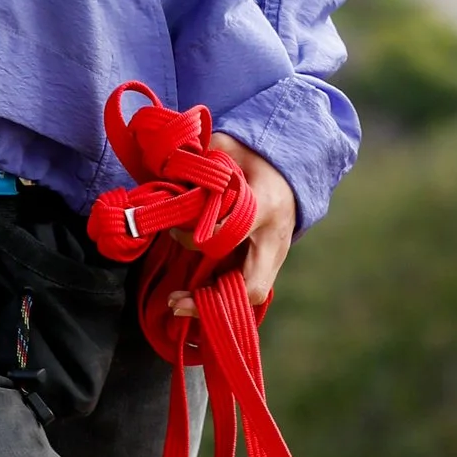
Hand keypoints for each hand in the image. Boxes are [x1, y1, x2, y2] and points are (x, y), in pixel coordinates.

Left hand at [167, 142, 297, 329]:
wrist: (289, 172)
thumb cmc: (253, 160)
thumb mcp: (229, 149)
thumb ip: (201, 159)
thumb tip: (167, 171)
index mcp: (266, 204)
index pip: (235, 231)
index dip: (200, 239)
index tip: (174, 233)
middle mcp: (275, 239)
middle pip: (253, 285)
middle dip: (214, 300)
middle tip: (175, 301)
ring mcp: (276, 258)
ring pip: (252, 296)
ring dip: (214, 307)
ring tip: (176, 305)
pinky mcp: (269, 268)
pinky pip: (246, 292)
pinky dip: (220, 301)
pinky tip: (191, 302)